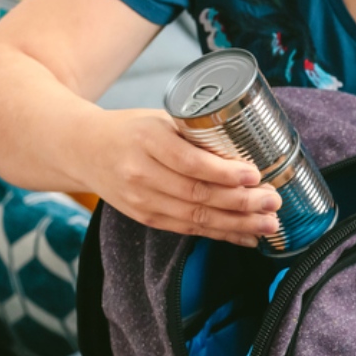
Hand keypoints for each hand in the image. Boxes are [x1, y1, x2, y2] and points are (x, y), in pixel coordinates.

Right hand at [82, 109, 280, 246]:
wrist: (81, 149)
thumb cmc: (131, 130)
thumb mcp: (160, 120)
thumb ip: (197, 135)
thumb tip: (250, 149)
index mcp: (147, 141)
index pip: (190, 162)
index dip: (224, 173)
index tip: (254, 174)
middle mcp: (140, 173)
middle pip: (197, 194)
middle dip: (241, 202)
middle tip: (273, 202)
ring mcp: (141, 200)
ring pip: (196, 218)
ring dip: (237, 224)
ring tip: (268, 224)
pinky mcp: (145, 217)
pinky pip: (188, 230)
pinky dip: (221, 235)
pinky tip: (247, 236)